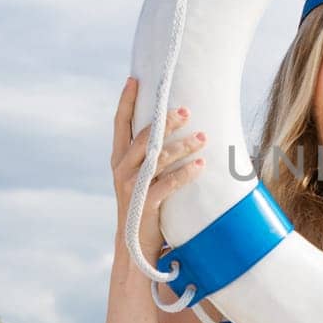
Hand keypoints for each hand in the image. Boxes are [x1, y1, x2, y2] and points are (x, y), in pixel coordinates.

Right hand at [111, 77, 208, 259]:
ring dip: (183, 146)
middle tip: (186, 111)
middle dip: (164, 122)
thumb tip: (171, 125)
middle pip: (143, 137)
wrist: (134, 244)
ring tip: (203, 138)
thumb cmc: (144, 202)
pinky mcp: (144, 204)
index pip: (120, 123)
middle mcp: (122, 169)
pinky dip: (185, 174)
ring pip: (158, 158)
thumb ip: (150, 153)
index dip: (126, 101)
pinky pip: (167, 185)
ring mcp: (131, 187)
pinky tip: (201, 166)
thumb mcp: (141, 175)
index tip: (135, 79)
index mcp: (119, 158)